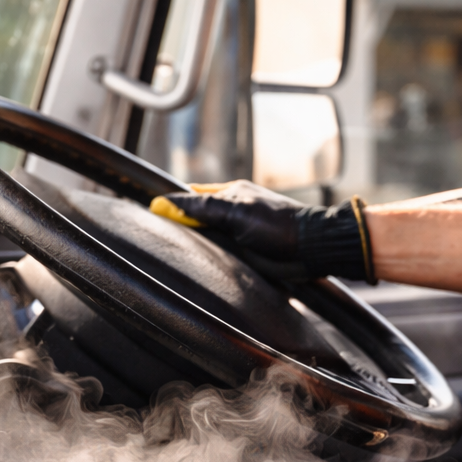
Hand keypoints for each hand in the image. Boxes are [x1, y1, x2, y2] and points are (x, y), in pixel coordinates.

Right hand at [149, 180, 374, 283]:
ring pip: (208, 238)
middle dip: (180, 226)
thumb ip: (200, 207)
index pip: (190, 196)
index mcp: (229, 195)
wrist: (311, 248)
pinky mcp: (247, 254)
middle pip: (196, 218)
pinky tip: (200, 266)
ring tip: (173, 255)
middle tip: (157, 238)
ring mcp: (239, 234)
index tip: (150, 214)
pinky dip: (209, 258)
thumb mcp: (234, 211)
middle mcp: (232, 212)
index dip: (172, 205)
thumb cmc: (278, 224)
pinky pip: (220, 254)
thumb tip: (163, 204)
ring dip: (195, 246)